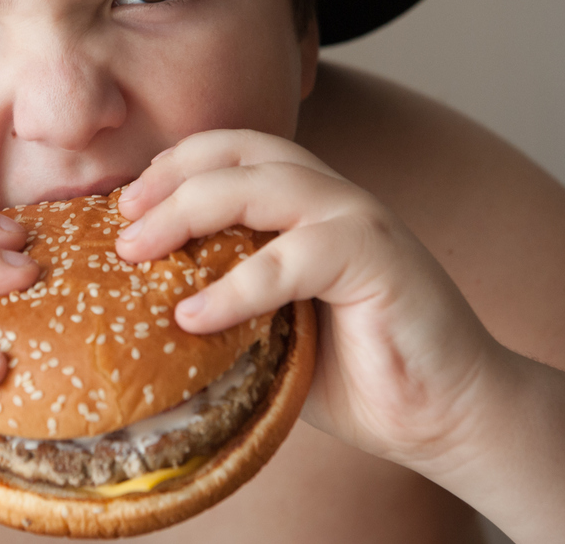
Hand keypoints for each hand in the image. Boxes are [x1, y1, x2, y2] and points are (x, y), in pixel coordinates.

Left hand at [113, 129, 505, 468]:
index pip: (230, 151)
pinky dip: (237, 286)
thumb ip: (225, 297)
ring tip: (136, 254)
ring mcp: (358, 220)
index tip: (123, 206)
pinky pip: (294, 258)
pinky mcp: (379, 259)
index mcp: (304, 203)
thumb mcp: (270, 326)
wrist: (444, 415)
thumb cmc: (354, 371)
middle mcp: (331, 197)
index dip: (173, 164)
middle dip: (168, 180)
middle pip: (237, 153)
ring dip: (188, 211)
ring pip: (262, 185)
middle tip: (120, 226)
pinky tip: (193, 317)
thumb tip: (138, 308)